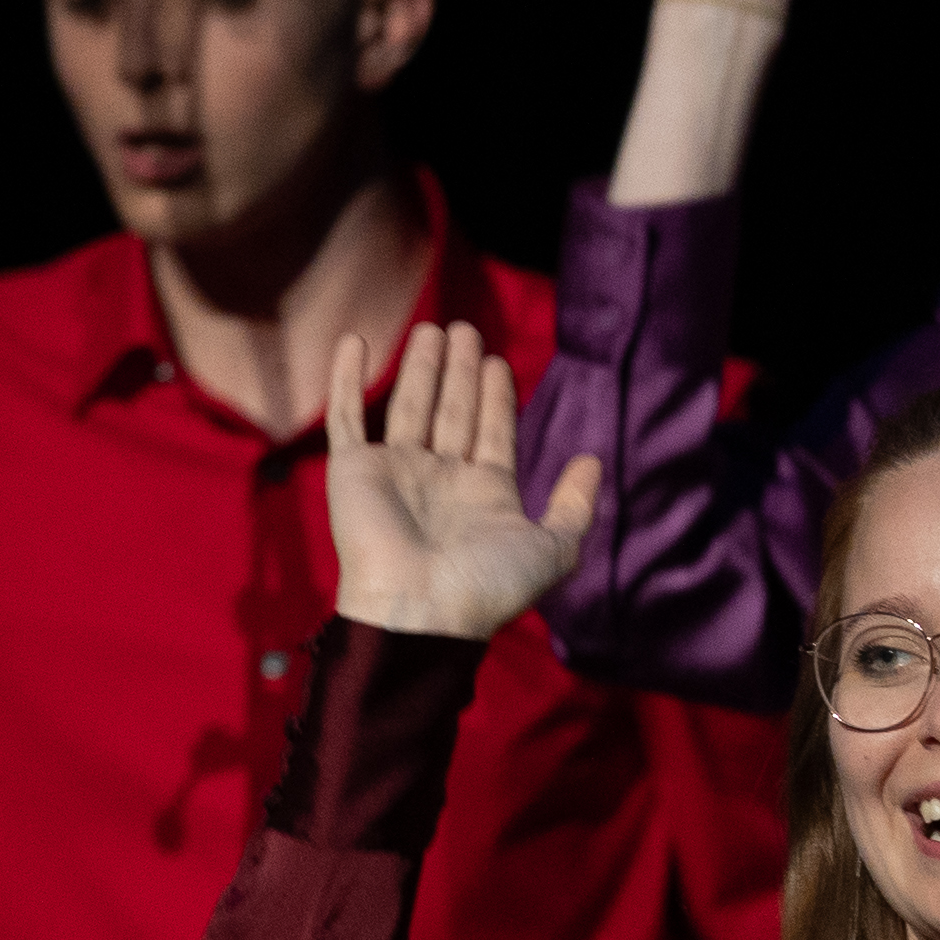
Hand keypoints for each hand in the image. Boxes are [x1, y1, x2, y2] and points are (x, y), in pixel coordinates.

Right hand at [320, 322, 596, 639]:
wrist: (418, 610)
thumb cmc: (486, 586)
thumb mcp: (552, 549)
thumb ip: (574, 506)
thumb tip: (593, 460)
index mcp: (485, 494)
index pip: (493, 432)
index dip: (496, 398)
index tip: (498, 363)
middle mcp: (441, 478)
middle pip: (454, 412)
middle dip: (461, 373)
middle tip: (467, 330)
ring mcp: (396, 472)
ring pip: (410, 405)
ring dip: (421, 367)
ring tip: (433, 328)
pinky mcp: (353, 470)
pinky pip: (347, 417)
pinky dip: (346, 379)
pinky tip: (354, 341)